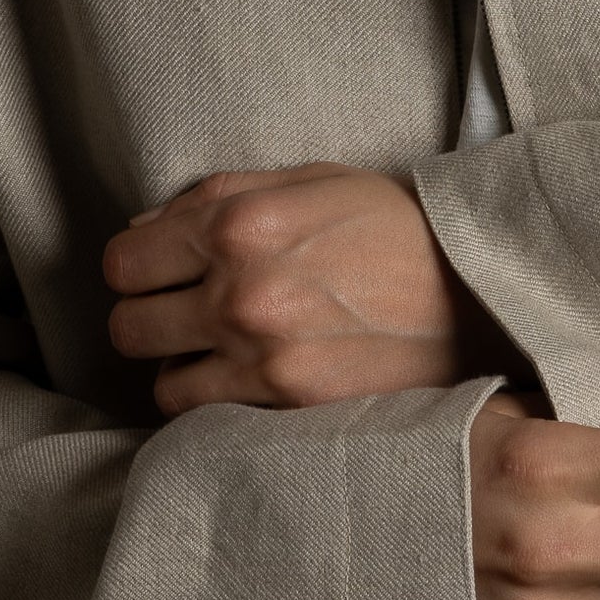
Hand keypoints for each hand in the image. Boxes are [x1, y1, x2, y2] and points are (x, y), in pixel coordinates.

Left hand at [102, 162, 534, 415]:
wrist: (474, 293)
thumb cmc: (393, 227)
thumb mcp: (312, 180)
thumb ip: (220, 194)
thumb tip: (146, 229)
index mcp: (239, 221)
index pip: (124, 260)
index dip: (138, 264)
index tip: (160, 269)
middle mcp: (239, 289)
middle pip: (129, 325)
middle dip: (150, 314)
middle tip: (185, 309)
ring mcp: (262, 356)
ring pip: (162, 383)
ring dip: (181, 366)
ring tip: (219, 349)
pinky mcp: (287, 407)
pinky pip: (208, 419)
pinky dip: (217, 402)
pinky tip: (247, 379)